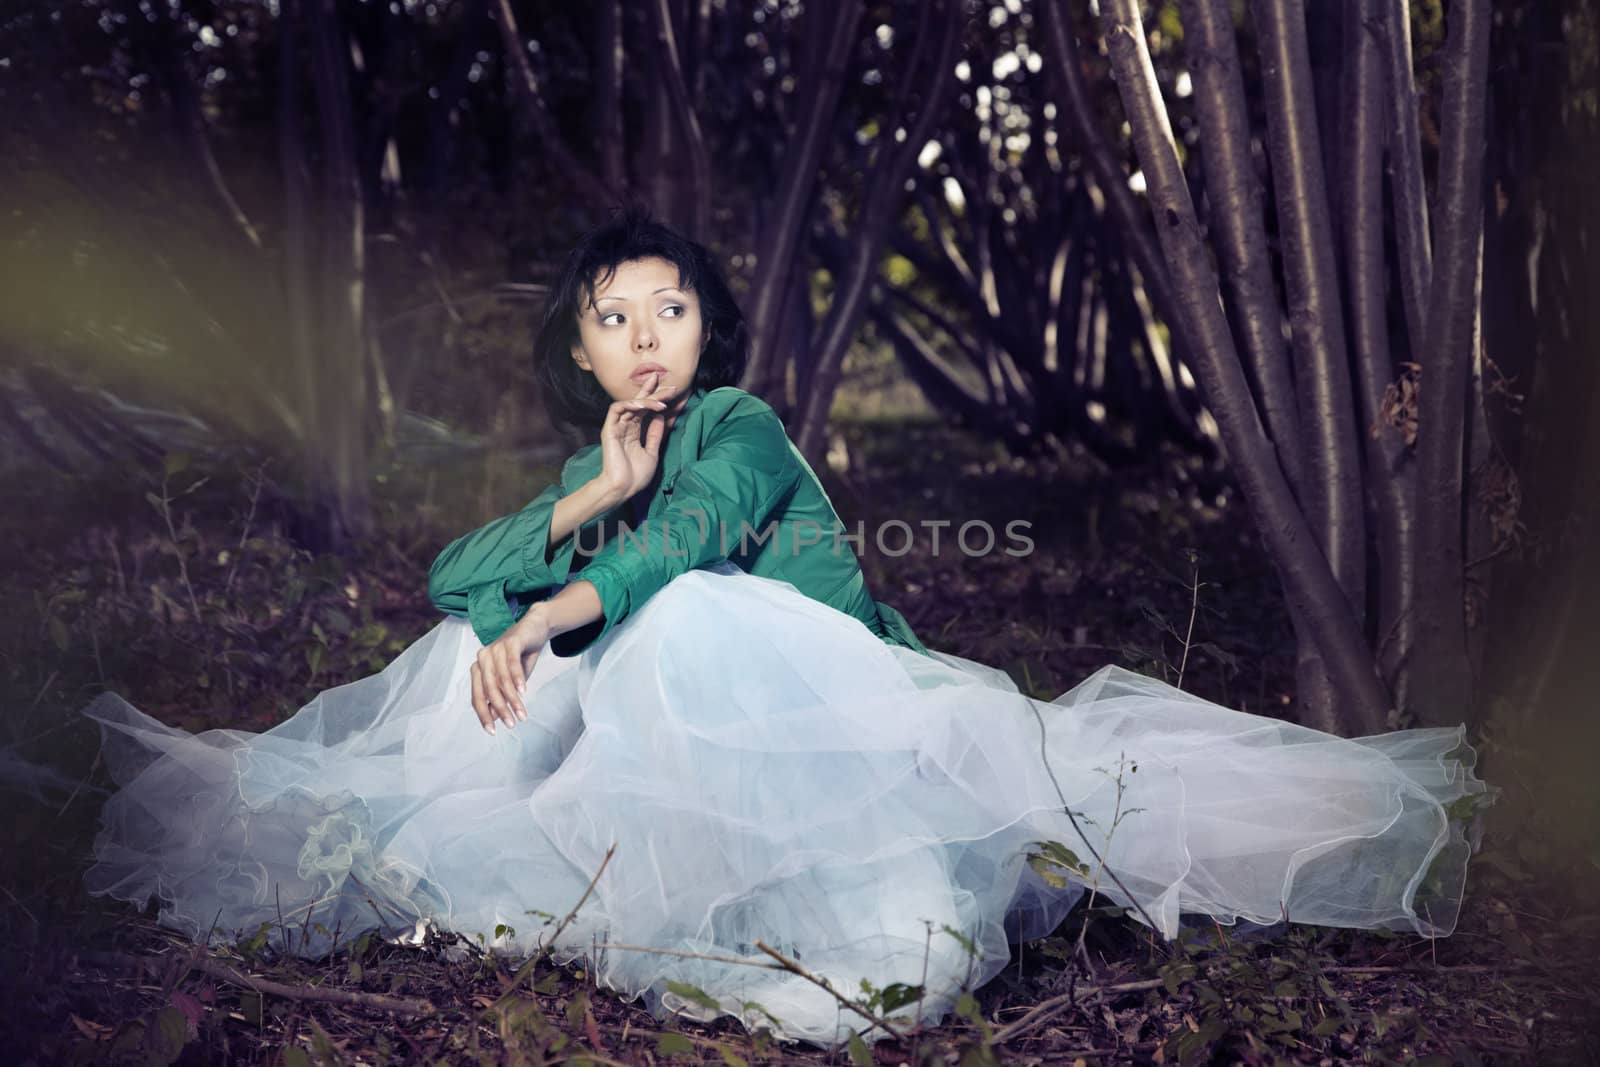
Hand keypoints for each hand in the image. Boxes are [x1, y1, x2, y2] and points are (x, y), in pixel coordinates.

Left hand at [470, 607, 551, 734]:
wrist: (535, 628)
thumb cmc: (521, 655)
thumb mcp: (511, 680)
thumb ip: (501, 695)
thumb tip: (494, 717)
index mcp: (479, 668)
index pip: (477, 696)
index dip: (484, 714)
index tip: (492, 731)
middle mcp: (482, 658)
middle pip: (488, 689)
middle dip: (500, 709)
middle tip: (511, 724)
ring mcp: (495, 648)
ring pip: (501, 679)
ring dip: (512, 699)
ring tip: (522, 713)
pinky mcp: (510, 641)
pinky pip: (511, 663)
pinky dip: (517, 679)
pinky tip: (523, 691)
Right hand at [596, 372, 677, 502]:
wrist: (623, 488)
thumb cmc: (636, 475)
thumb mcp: (652, 452)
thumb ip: (655, 434)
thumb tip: (660, 417)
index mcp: (634, 431)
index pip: (644, 409)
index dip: (655, 397)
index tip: (671, 389)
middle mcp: (625, 426)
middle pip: (639, 402)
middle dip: (654, 392)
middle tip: (671, 387)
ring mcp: (617, 426)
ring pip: (630, 404)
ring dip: (646, 400)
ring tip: (662, 402)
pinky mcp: (609, 429)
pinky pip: (617, 409)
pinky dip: (630, 404)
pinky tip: (642, 405)